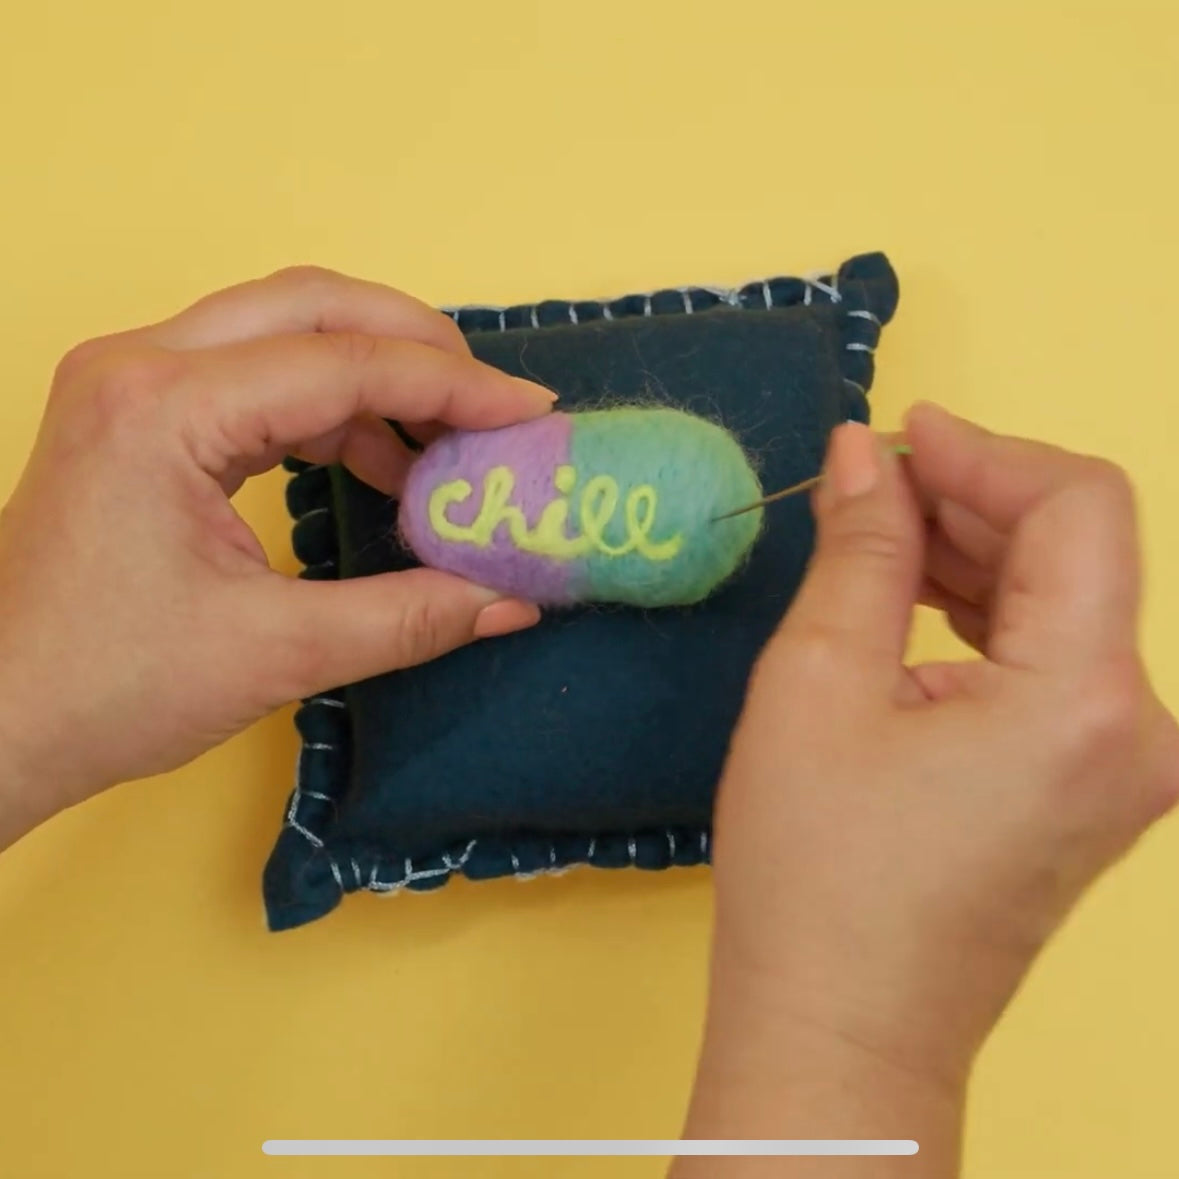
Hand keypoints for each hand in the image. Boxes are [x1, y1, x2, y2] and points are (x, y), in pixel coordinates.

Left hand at [0, 267, 553, 844]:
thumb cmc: (106, 688)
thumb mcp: (278, 654)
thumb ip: (409, 617)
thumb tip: (511, 599)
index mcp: (163, 409)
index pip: (343, 365)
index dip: (453, 387)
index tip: (529, 413)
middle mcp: (140, 366)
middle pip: (312, 305)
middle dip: (416, 346)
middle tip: (490, 404)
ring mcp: (133, 381)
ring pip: (285, 329)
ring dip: (375, 376)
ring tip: (443, 448)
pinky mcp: (140, 413)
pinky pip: (257, 375)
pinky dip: (331, 408)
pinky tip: (378, 465)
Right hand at [676, 406, 1178, 1175]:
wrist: (840, 1033)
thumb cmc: (816, 870)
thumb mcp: (818, 684)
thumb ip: (860, 549)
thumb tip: (865, 451)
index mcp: (1086, 698)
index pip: (1080, 507)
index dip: (986, 450)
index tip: (897, 433)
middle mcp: (1139, 728)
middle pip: (1079, 553)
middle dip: (973, 499)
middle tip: (867, 483)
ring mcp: (1125, 766)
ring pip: (1065, 604)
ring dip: (975, 554)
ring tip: (874, 539)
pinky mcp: (1091, 789)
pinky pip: (1052, 664)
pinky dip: (985, 618)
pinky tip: (909, 604)